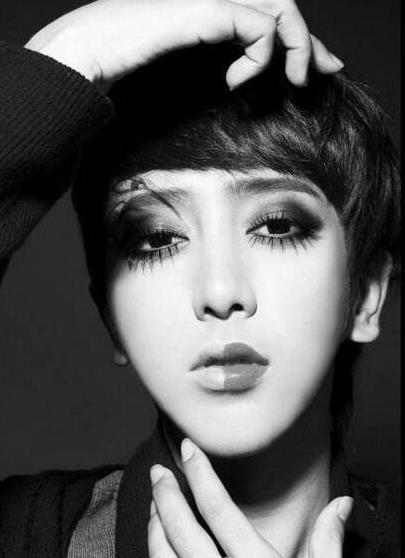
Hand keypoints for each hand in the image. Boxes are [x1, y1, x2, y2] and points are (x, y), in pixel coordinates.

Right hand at [25, 0, 342, 90]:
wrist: (85, 57)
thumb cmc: (123, 70)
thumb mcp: (180, 72)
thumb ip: (211, 69)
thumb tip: (233, 85)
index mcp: (212, 11)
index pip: (269, 15)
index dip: (297, 40)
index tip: (312, 70)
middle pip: (283, 6)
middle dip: (310, 42)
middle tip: (327, 71)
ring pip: (280, 7)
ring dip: (297, 45)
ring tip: (292, 81)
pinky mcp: (206, 9)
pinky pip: (256, 27)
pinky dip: (259, 58)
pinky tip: (236, 83)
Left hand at [148, 439, 352, 556]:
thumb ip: (327, 544)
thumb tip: (341, 505)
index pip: (219, 510)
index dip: (200, 474)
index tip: (188, 449)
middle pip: (184, 531)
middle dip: (166, 496)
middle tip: (158, 471)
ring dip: (156, 526)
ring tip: (155, 504)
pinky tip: (159, 546)